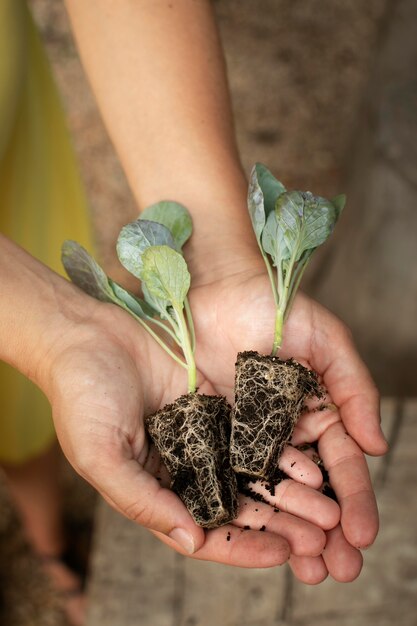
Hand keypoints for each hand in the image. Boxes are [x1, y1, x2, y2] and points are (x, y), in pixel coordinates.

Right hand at [43, 295, 323, 567]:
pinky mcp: (215, 401)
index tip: (282, 555)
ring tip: (327, 506)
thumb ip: (141, 501)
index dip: (243, 547)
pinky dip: (279, 447)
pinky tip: (310, 458)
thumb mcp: (100, 455)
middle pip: (238, 506)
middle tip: (321, 537)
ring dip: (289, 492)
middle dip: (279, 524)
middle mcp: (184, 466)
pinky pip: (253, 429)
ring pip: (253, 471)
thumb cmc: (80, 394)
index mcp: (155, 489)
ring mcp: (202, 433)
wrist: (88, 332)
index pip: (204, 531)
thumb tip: (191, 539)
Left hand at [189, 264, 387, 580]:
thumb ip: (355, 387)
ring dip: (292, 531)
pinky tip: (258, 538)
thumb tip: (378, 446)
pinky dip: (246, 508)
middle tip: (340, 571)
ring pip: (274, 491)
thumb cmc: (273, 306)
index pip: (341, 465)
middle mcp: (283, 430)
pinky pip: (229, 475)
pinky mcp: (210, 433)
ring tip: (307, 570)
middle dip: (328, 532)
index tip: (362, 537)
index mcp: (316, 410)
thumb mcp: (326, 340)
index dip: (355, 501)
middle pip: (311, 489)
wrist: (213, 288)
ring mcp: (246, 435)